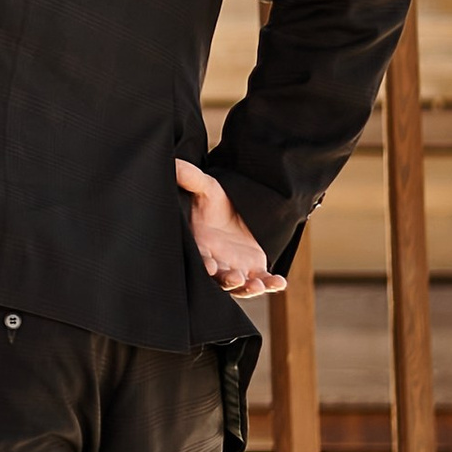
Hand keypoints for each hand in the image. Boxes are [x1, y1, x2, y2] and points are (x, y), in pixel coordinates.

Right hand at [177, 160, 280, 298]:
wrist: (239, 209)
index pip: (199, 260)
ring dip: (248, 289)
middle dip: (227, 281)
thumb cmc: (217, 201)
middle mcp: (217, 262)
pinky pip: (263, 282)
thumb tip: (171, 162)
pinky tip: (279, 282)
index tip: (208, 266)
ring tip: (256, 285)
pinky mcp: (255, 271)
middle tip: (235, 277)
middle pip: (219, 279)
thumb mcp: (206, 187)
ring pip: (240, 287)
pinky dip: (271, 285)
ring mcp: (236, 269)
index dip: (203, 265)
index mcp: (201, 246)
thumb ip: (190, 178)